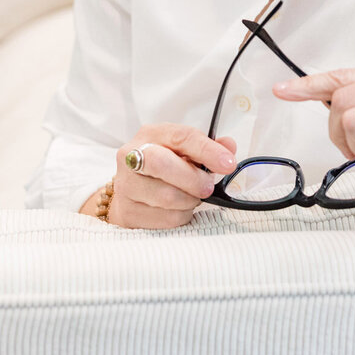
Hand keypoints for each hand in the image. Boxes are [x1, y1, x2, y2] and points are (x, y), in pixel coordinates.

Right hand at [106, 125, 236, 228]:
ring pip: (166, 196)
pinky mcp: (128, 211)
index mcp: (151, 135)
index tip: (228, 163)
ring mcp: (126, 185)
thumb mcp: (183, 151)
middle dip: (193, 178)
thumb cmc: (162, 168)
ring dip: (189, 200)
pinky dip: (181, 215)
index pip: (181, 137)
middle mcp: (132, 156)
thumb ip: (207, 147)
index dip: (207, 150)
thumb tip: (228, 146)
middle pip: (162, 164)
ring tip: (191, 196)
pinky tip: (178, 208)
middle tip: (207, 187)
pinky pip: (165, 219)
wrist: (131, 191)